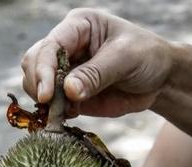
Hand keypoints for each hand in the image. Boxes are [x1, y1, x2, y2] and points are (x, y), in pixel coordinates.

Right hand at [21, 8, 174, 117]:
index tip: (47, 95)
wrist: (159, 79)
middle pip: (32, 63)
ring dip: (44, 101)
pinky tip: (70, 115)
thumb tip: (68, 91)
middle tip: (52, 105)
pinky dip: (52, 113)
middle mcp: (65, 46)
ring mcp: (63, 71)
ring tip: (68, 110)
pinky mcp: (67, 94)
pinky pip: (48, 105)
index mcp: (78, 27)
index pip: (48, 46)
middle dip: (38, 85)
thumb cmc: (146, 57)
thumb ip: (96, 74)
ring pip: (34, 84)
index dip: (43, 70)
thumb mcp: (126, 59)